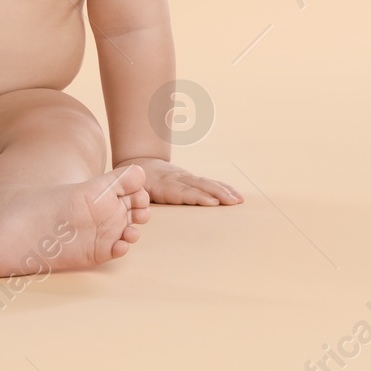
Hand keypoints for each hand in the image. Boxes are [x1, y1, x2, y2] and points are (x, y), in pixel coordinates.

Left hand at [114, 158, 242, 205]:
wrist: (139, 163)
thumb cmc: (135, 184)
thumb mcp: (132, 190)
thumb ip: (138, 198)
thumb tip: (142, 208)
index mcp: (163, 185)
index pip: (182, 191)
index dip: (197, 197)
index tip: (212, 203)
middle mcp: (178, 179)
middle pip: (200, 186)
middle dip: (218, 194)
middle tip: (233, 202)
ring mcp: (186, 177)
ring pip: (207, 183)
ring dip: (224, 191)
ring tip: (239, 200)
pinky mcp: (192, 178)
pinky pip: (210, 182)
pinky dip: (224, 188)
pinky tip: (236, 195)